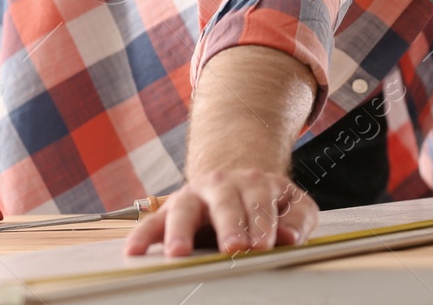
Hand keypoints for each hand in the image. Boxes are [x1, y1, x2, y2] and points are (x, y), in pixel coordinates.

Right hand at [123, 168, 317, 255]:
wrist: (237, 179)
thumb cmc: (266, 201)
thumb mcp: (292, 204)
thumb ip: (297, 220)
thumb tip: (288, 237)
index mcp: (255, 182)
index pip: (260, 202)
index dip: (263, 223)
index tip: (265, 244)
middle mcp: (222, 184)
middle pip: (225, 203)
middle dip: (229, 225)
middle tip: (234, 248)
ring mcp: (193, 195)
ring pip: (184, 209)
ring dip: (180, 231)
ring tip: (179, 252)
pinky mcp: (170, 209)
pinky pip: (152, 220)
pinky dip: (143, 235)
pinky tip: (135, 250)